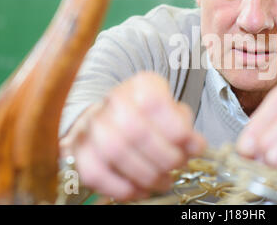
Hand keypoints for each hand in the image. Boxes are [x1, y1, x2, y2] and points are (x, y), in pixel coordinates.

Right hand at [60, 72, 205, 200]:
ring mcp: (93, 125)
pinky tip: (141, 189)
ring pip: (116, 152)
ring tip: (164, 181)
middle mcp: (114, 101)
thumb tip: (195, 146)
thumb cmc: (151, 118)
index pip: (154, 103)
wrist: (114, 119)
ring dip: (147, 174)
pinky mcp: (80, 151)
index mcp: (141, 86)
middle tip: (178, 165)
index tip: (194, 146)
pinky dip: (123, 188)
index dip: (177, 129)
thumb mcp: (174, 113)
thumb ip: (185, 127)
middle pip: (136, 130)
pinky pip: (96, 173)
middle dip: (165, 156)